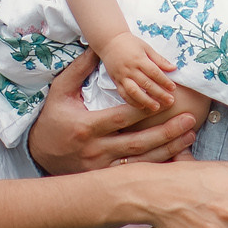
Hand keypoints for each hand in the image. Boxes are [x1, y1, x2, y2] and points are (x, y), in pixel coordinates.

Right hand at [25, 50, 196, 174]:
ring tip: (189, 136)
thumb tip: (96, 48)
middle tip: (189, 120)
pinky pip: (135, 174)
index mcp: (86, 127)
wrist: (38, 155)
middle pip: (137, 143)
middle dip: (165, 132)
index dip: (143, 110)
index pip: (120, 118)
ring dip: (167, 150)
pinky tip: (176, 157)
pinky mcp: (105, 179)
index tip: (165, 101)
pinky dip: (157, 167)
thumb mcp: (60, 92)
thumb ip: (79, 70)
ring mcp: (101, 168)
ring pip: (140, 162)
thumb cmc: (52, 119)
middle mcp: (95, 150)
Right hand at [95, 31, 178, 112]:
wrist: (109, 42)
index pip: (154, 72)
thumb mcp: (146, 47)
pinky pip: (123, 94)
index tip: (173, 88)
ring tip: (156, 107)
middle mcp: (130, 69)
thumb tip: (173, 68)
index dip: (164, 81)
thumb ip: (159, 59)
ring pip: (134, 91)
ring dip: (145, 101)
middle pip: (146, 84)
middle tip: (170, 101)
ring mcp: (122, 76)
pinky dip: (132, 102)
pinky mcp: (116, 81)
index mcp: (139, 59)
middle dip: (159, 94)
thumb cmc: (130, 43)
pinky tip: (141, 106)